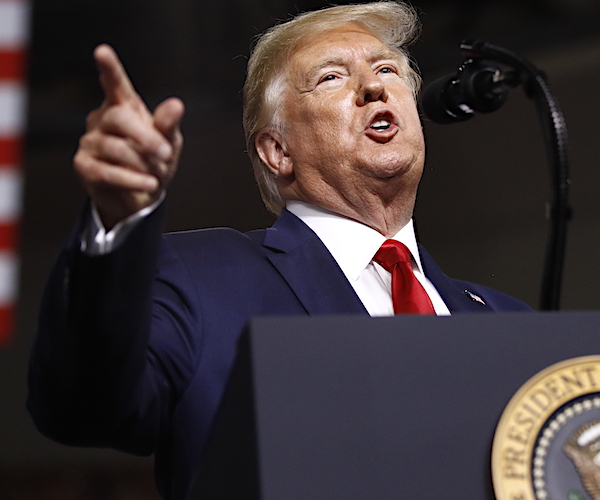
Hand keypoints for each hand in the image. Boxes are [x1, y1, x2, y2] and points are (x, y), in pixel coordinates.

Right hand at [73, 44, 184, 228]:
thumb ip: (169, 125)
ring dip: (144, 164)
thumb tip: (177, 104)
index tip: (102, 52)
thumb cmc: (153, 163)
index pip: (115, 85)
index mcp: (123, 108)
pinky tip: (149, 185)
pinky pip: (108, 172)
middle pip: (119, 119)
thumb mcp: (169, 143)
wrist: (140, 198)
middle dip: (146, 138)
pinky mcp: (84, 166)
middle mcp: (103, 120)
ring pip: (116, 148)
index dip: (110, 69)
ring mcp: (90, 143)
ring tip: (157, 174)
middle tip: (166, 153)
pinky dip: (133, 180)